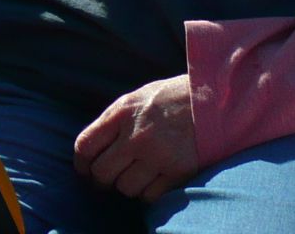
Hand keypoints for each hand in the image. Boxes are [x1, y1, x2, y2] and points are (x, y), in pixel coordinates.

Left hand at [73, 74, 198, 200]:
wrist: (214, 99)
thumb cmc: (170, 98)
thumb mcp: (134, 99)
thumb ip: (113, 121)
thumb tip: (93, 150)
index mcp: (122, 113)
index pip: (85, 145)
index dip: (81, 163)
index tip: (85, 170)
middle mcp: (137, 135)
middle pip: (102, 172)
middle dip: (101, 180)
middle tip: (107, 180)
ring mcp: (158, 155)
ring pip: (125, 188)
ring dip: (127, 186)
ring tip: (135, 175)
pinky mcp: (179, 171)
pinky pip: (150, 195)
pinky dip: (148, 193)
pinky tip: (153, 181)